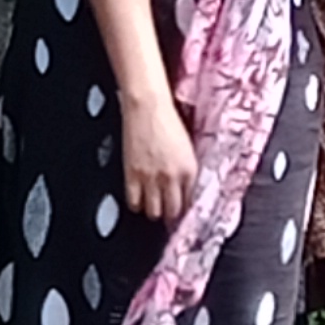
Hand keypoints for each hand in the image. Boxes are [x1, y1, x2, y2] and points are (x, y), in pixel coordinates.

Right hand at [118, 93, 199, 229]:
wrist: (148, 107)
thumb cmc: (168, 121)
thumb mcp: (187, 148)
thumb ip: (187, 171)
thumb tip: (185, 189)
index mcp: (190, 170)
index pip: (191, 203)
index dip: (185, 212)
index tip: (182, 214)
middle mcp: (173, 177)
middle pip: (173, 212)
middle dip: (170, 216)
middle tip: (167, 216)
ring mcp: (151, 178)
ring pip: (153, 212)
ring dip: (153, 211)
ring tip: (153, 206)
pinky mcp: (133, 174)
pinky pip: (134, 202)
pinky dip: (136, 204)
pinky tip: (138, 198)